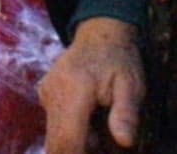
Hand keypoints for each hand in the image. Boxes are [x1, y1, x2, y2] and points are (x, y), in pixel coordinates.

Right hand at [38, 17, 144, 153]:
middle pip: (55, 143)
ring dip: (75, 143)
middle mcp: (53, 93)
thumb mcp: (131, 86)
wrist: (100, 34)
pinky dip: (71, 131)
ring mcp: (46, 94)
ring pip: (53, 136)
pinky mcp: (44, 95)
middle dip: (76, 152)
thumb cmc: (119, 60)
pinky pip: (54, 124)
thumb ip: (126, 113)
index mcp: (74, 91)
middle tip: (100, 143)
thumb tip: (124, 142)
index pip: (67, 139)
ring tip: (99, 130)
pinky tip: (90, 120)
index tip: (98, 152)